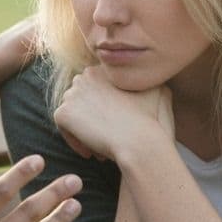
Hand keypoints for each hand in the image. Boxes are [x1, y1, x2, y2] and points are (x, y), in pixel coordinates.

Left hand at [53, 67, 173, 161]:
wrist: (139, 142)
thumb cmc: (151, 120)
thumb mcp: (158, 90)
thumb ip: (147, 79)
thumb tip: (147, 76)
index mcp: (104, 69)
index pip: (95, 88)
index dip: (104, 107)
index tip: (116, 123)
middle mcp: (85, 76)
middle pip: (82, 100)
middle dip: (92, 118)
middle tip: (107, 137)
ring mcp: (72, 94)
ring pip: (74, 114)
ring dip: (84, 130)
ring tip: (100, 147)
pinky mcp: (64, 113)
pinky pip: (63, 127)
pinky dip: (75, 141)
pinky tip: (91, 152)